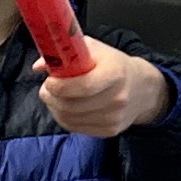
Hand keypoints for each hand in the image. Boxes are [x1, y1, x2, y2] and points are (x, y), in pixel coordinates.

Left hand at [39, 40, 171, 139]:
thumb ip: (67, 53)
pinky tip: (66, 107)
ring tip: (55, 96)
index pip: (83, 86)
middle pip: (72, 105)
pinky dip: (64, 118)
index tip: (49, 80)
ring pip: (70, 119)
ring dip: (55, 108)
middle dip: (51, 97)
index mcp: (115, 73)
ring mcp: (113, 118)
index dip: (60, 85)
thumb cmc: (113, 65)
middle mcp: (117, 98)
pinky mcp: (109, 131)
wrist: (141, 88)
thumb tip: (39, 66)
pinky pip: (76, 128)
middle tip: (47, 89)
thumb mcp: (95, 50)